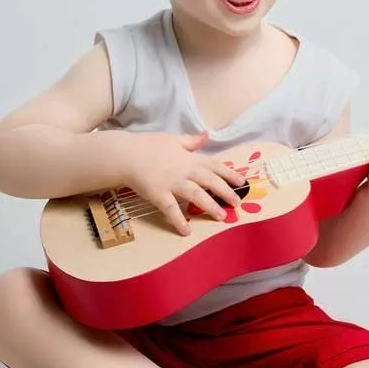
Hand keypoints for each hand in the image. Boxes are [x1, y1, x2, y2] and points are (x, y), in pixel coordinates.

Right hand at [122, 131, 245, 235]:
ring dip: (210, 206)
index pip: (215, 165)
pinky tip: (186, 231)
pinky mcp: (158, 194)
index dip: (230, 174)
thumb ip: (191, 141)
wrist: (125, 154)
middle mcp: (184, 170)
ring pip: (196, 195)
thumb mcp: (173, 139)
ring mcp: (172, 183)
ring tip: (221, 217)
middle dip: (225, 192)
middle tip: (237, 203)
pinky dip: (178, 221)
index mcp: (189, 157)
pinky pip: (171, 209)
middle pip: (210, 181)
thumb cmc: (148, 146)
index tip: (242, 182)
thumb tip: (206, 136)